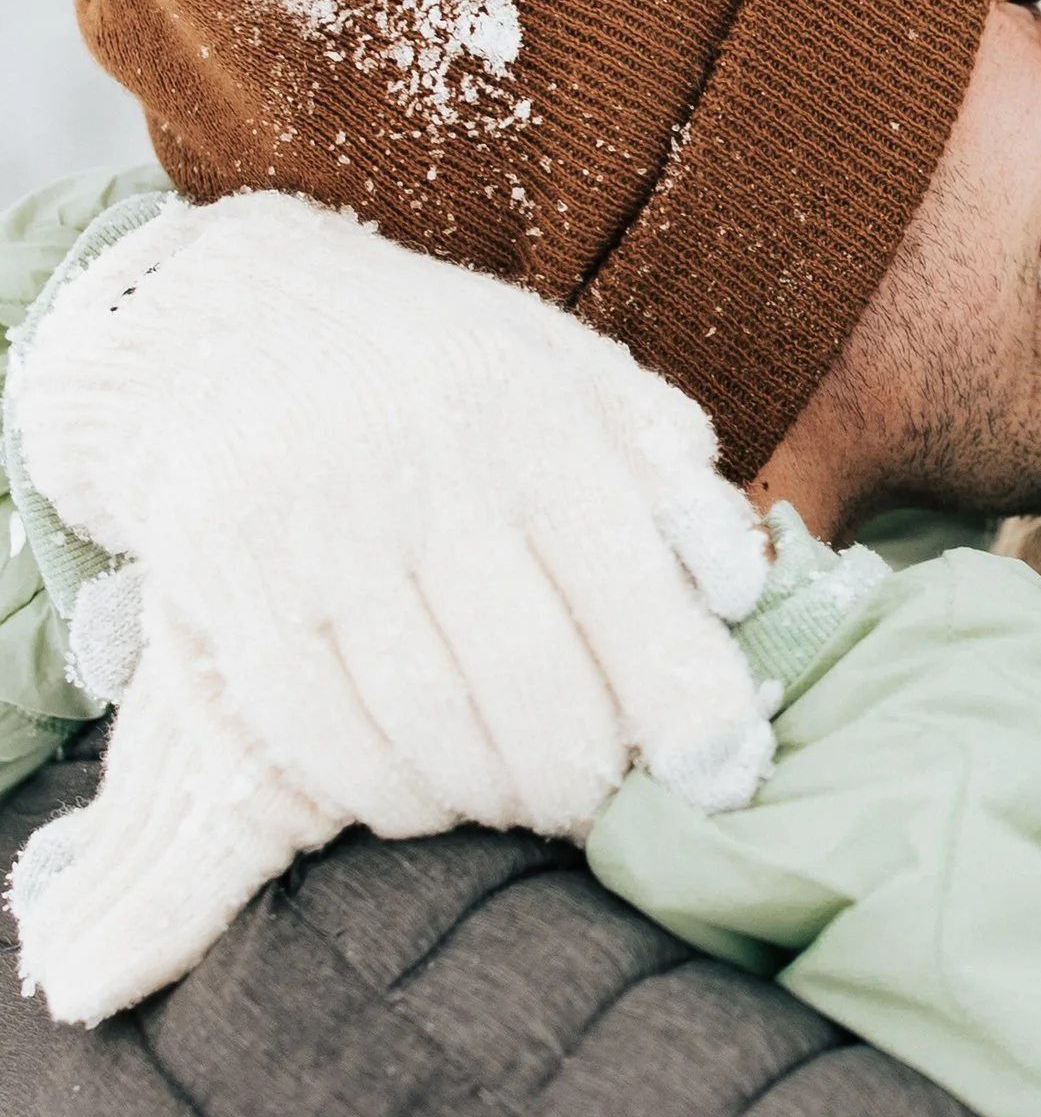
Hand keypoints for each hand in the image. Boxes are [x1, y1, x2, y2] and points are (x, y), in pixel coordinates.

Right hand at [10, 193, 775, 1014]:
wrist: (221, 311)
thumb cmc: (433, 364)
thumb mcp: (564, 370)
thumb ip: (664, 468)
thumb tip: (743, 588)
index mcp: (529, 406)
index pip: (631, 588)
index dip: (688, 706)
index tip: (727, 776)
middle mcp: (420, 460)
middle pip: (531, 684)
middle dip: (586, 778)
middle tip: (603, 805)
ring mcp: (310, 522)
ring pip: (428, 728)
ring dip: (492, 797)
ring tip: (520, 798)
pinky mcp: (222, 577)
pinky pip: (322, 738)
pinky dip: (391, 794)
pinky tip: (424, 789)